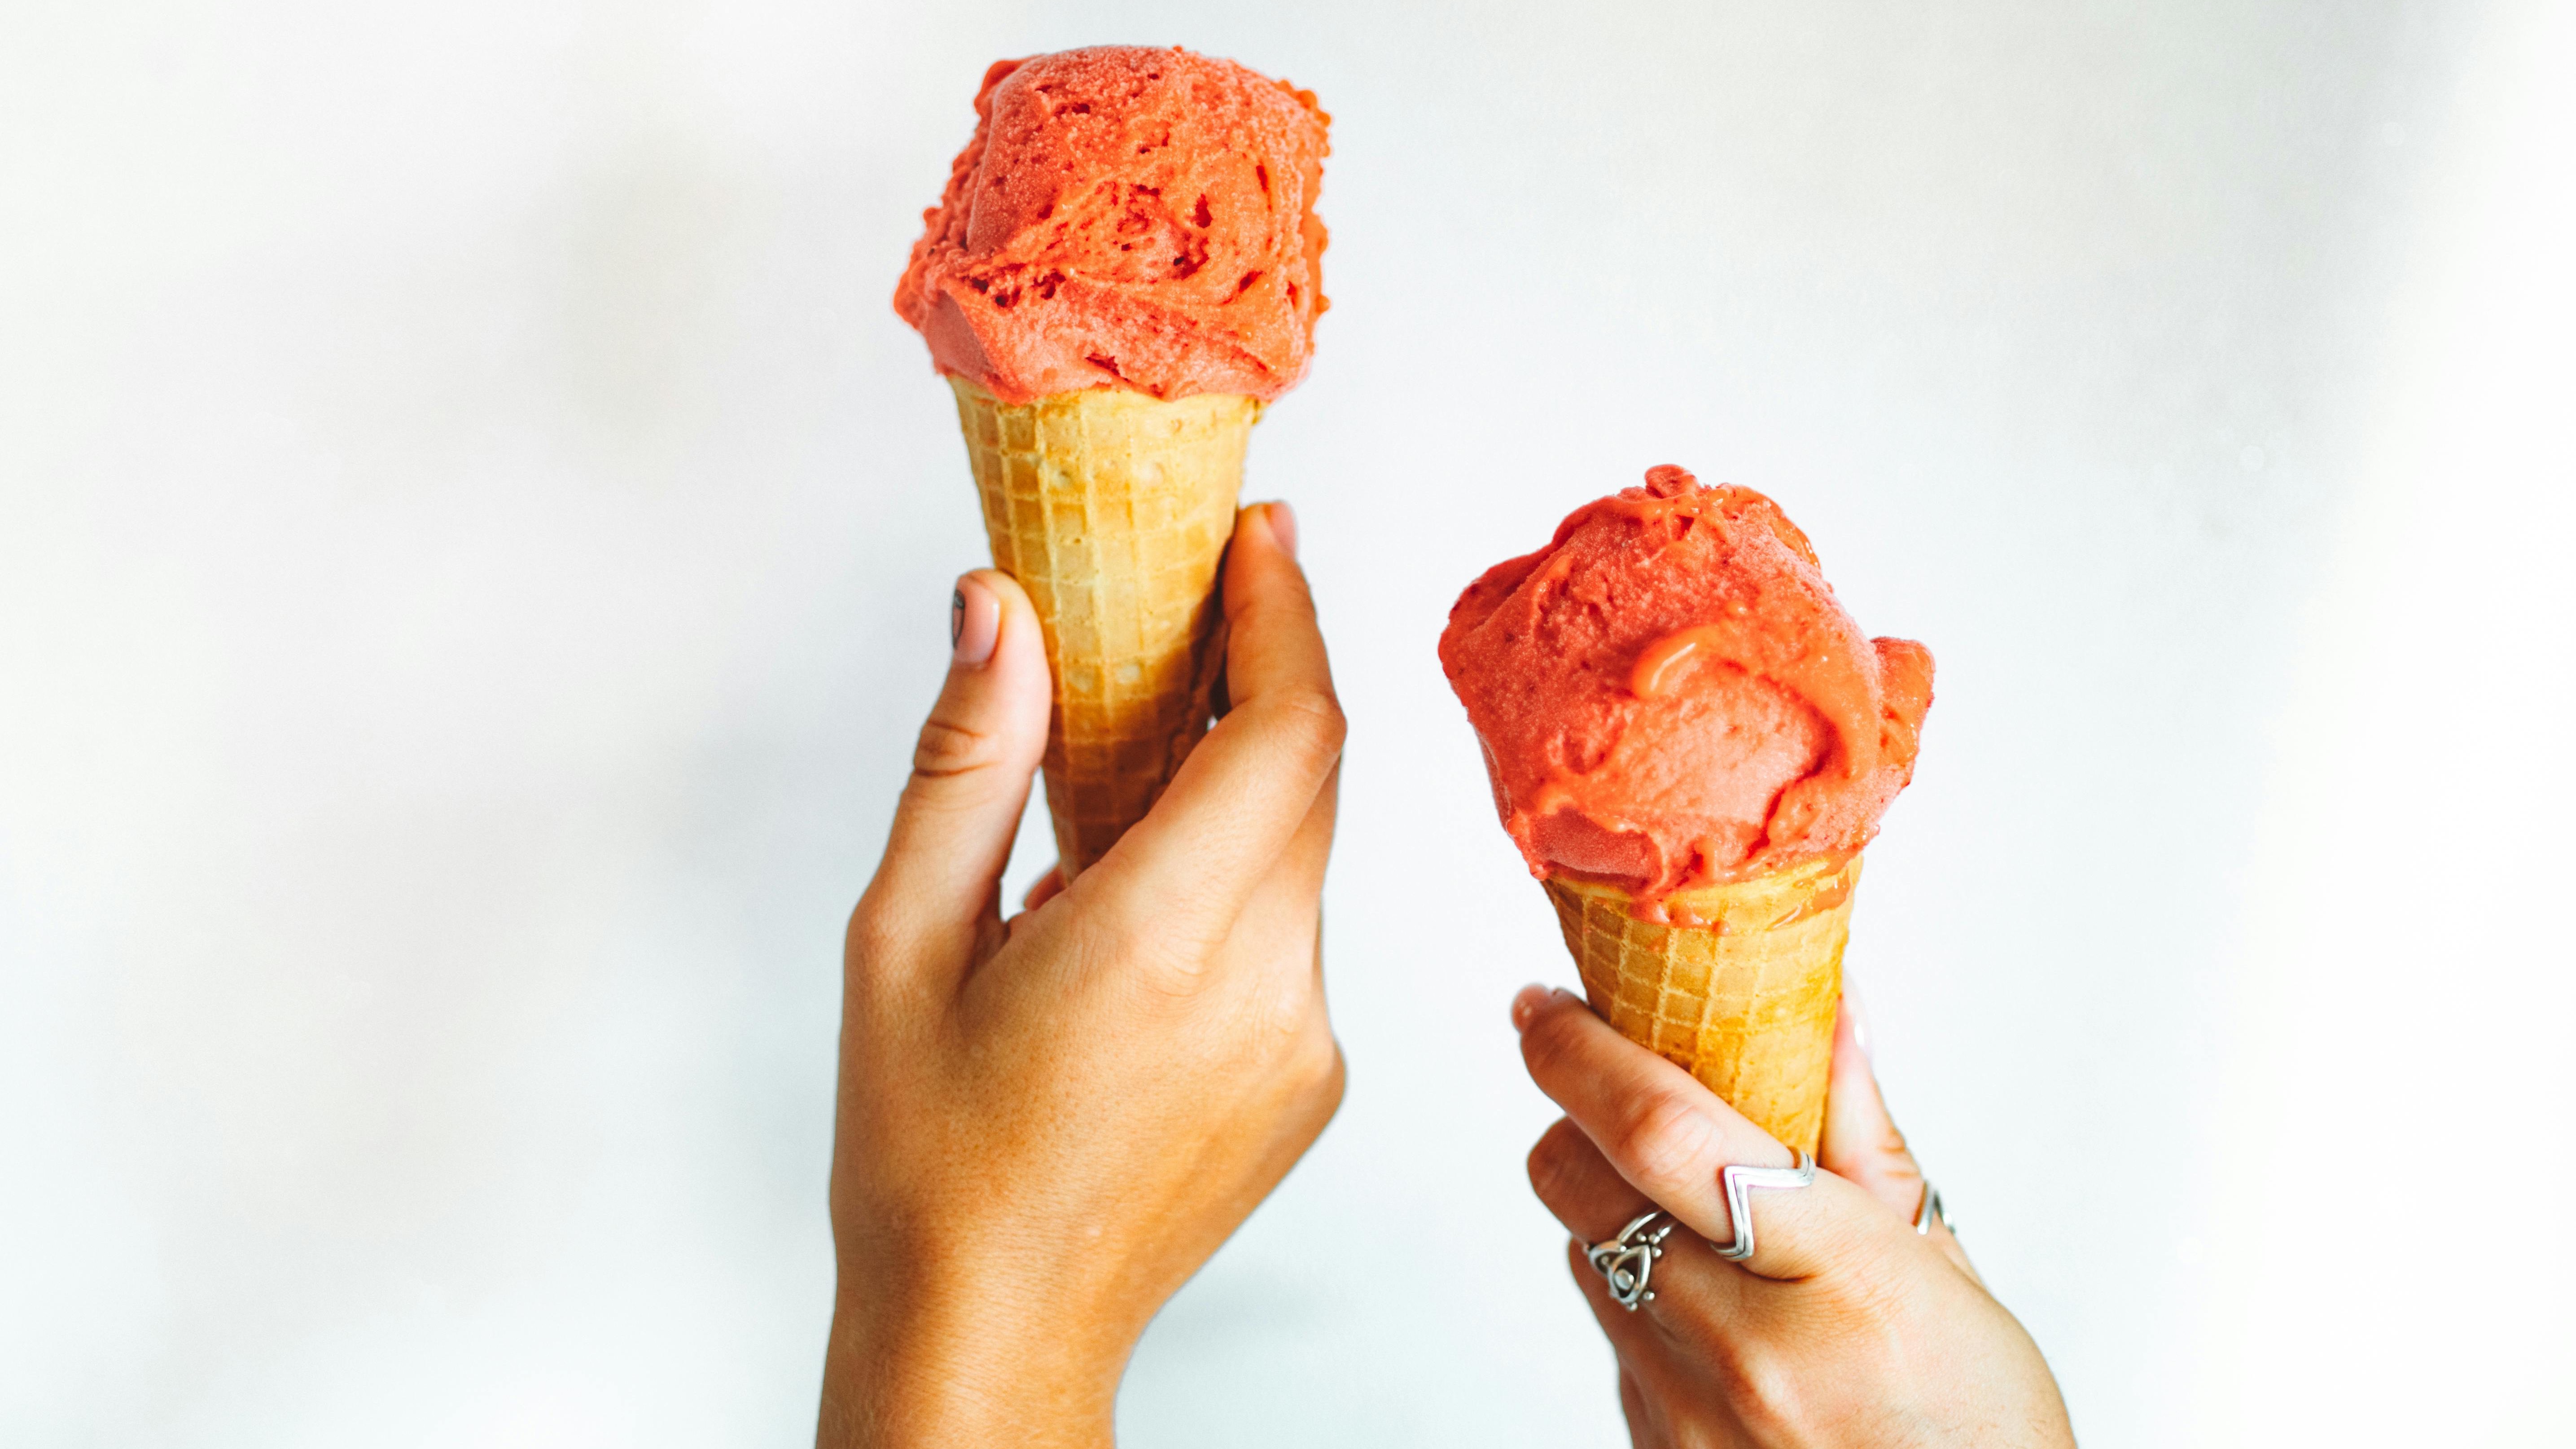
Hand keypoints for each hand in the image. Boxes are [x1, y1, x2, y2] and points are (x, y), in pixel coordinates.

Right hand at [820, 503, 1344, 1447]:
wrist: (991, 1332)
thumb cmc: (925, 1162)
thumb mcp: (900, 944)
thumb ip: (967, 762)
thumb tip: (998, 610)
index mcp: (1158, 945)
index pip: (1288, 731)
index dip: (1284, 614)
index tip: (1257, 536)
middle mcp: (1264, 991)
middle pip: (1308, 778)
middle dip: (1262, 675)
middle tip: (1187, 609)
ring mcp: (1305, 1042)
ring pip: (1300, 855)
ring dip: (1234, 791)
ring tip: (1110, 804)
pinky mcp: (1315, 1079)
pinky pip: (1293, 934)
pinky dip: (1233, 886)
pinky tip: (1131, 924)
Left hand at [1514, 986, 2072, 1447]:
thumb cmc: (1977, 1430)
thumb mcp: (1945, 1271)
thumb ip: (1864, 1138)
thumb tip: (1829, 1009)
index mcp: (1838, 1281)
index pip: (1662, 1134)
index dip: (1581, 1054)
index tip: (1546, 1005)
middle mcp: (1744, 1352)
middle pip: (1581, 1186)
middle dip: (1575, 1117)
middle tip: (1604, 1081)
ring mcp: (1686, 1413)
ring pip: (1584, 1256)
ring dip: (1612, 1210)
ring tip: (1697, 1214)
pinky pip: (1613, 1337)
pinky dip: (1643, 1297)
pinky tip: (1720, 1312)